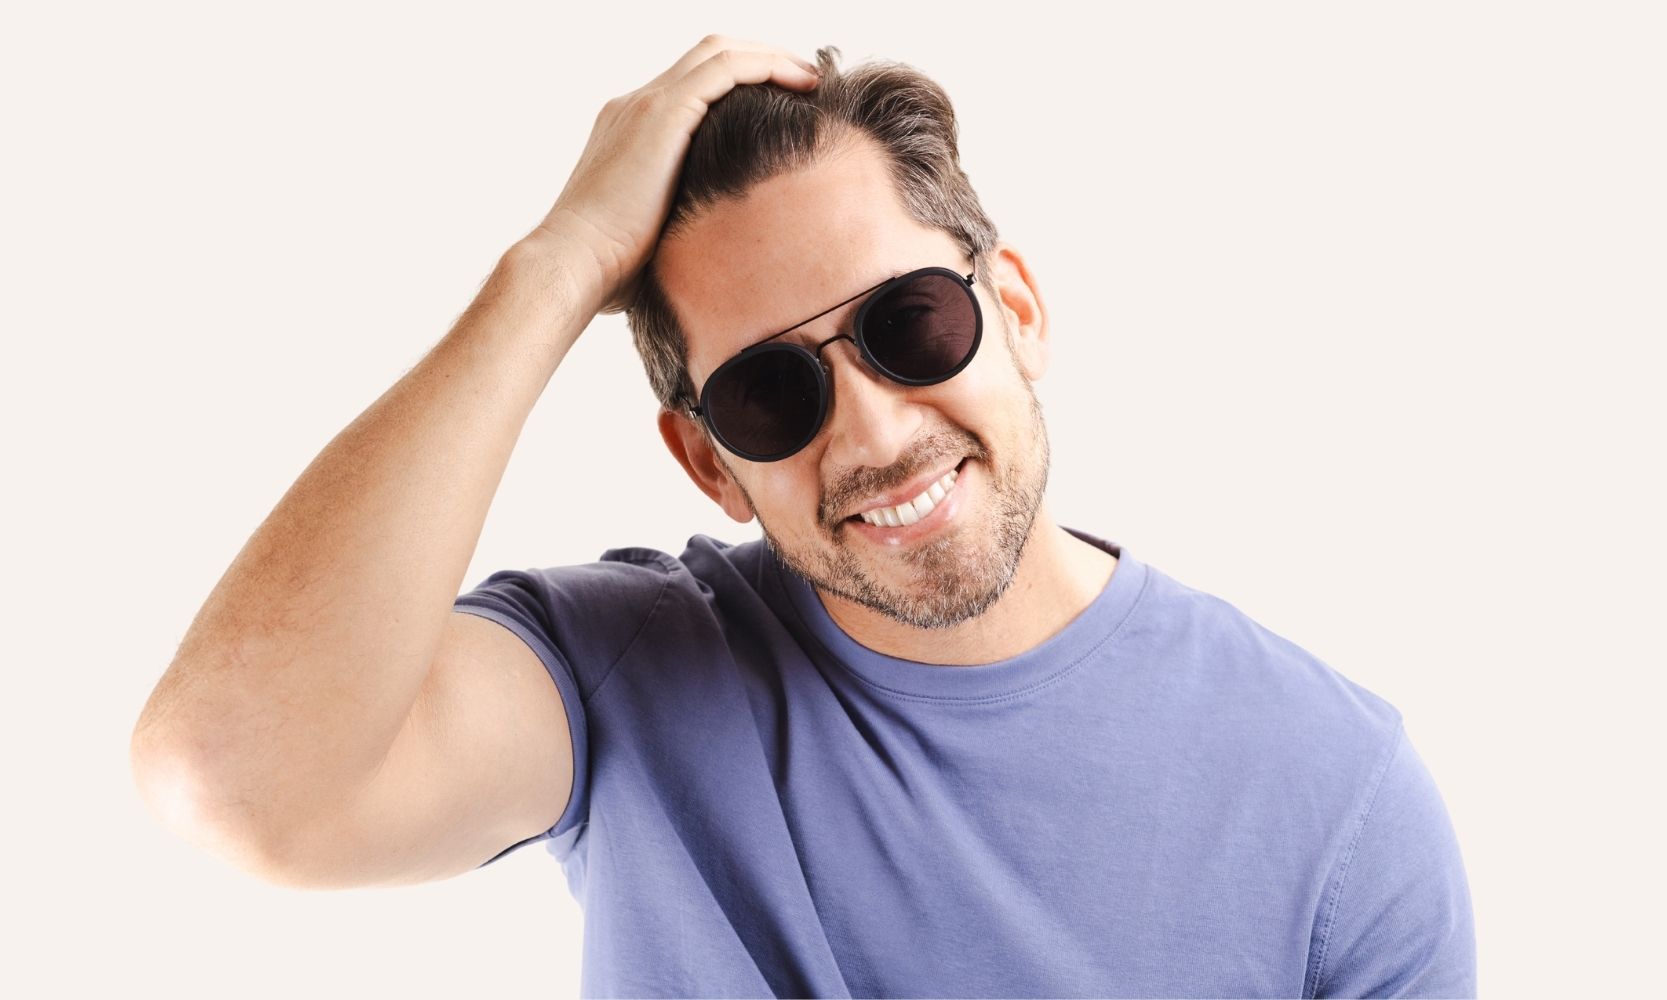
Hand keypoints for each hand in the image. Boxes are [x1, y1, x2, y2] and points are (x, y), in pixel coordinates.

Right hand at [530, 36, 819, 315]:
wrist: (572, 265)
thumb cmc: (607, 272)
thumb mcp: (652, 239)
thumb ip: (679, 229)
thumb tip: (708, 262)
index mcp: (630, 132)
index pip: (691, 86)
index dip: (740, 84)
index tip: (782, 105)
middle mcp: (635, 107)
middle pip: (706, 56)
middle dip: (761, 59)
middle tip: (806, 81)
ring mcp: (646, 105)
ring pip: (719, 52)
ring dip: (771, 57)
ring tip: (812, 78)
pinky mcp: (664, 114)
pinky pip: (726, 68)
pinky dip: (767, 67)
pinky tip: (802, 84)